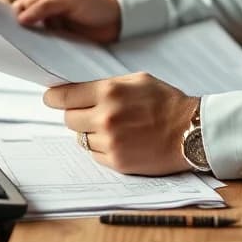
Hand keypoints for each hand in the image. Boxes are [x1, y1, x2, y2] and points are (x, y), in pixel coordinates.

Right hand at [11, 0, 121, 43]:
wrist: (120, 24)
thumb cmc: (97, 5)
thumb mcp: (70, 0)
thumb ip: (46, 6)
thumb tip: (20, 18)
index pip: (22, 5)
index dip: (11, 15)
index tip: (1, 27)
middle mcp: (49, 12)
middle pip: (25, 22)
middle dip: (17, 31)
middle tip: (7, 42)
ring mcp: (55, 29)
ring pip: (34, 37)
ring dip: (29, 43)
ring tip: (19, 53)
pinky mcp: (62, 43)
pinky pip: (46, 48)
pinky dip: (41, 52)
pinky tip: (36, 58)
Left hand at [43, 72, 198, 175]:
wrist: (191, 131)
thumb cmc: (166, 102)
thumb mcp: (137, 80)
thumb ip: (106, 84)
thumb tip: (76, 88)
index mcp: (109, 92)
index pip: (64, 96)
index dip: (54, 97)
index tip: (51, 98)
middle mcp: (106, 117)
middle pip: (68, 118)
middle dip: (76, 114)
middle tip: (89, 112)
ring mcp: (110, 141)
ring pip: (80, 137)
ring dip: (90, 132)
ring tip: (112, 127)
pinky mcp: (117, 161)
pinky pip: (94, 154)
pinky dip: (101, 147)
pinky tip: (119, 140)